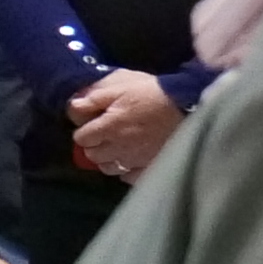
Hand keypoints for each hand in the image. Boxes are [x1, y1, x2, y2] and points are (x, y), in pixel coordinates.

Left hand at [67, 68, 183, 180]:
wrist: (189, 104)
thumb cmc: (153, 93)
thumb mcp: (121, 87)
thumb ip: (94, 98)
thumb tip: (73, 107)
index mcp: (109, 127)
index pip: (82, 138)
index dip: (85, 131)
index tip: (94, 125)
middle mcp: (119, 148)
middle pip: (93, 155)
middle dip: (95, 146)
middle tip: (105, 136)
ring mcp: (135, 160)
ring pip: (109, 168)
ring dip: (109, 159)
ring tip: (118, 148)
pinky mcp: (151, 167)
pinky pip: (130, 177)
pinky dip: (128, 170)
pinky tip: (133, 160)